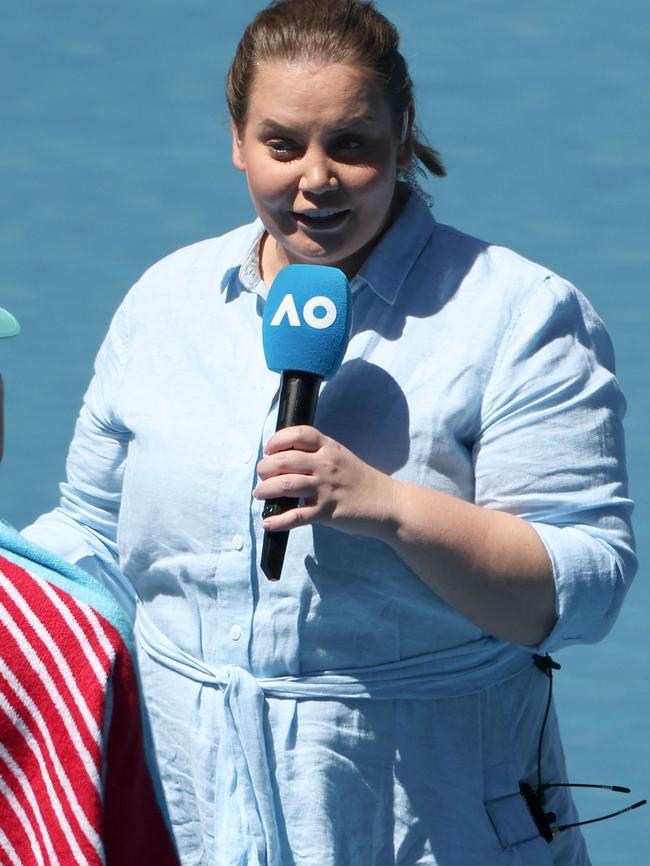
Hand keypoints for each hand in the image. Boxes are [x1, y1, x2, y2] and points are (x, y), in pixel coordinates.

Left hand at [253, 425, 393, 536]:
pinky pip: (296, 516)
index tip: (269, 449)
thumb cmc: (361, 481)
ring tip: (259, 494)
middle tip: (262, 474)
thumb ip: (318, 455)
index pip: (298, 434)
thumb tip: (285, 459)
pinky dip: (278, 521)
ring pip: (285, 485)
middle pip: (284, 460)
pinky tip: (268, 523)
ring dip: (265, 490)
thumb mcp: (341, 457)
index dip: (277, 440)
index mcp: (330, 448)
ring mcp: (326, 488)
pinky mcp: (326, 512)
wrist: (387, 504)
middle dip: (265, 467)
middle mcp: (326, 464)